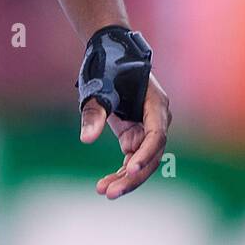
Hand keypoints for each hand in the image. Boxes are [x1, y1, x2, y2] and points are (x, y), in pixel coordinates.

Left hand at [80, 73, 170, 198]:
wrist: (108, 52)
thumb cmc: (106, 66)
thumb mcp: (98, 87)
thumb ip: (94, 112)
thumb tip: (87, 139)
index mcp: (156, 104)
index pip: (156, 135)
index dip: (145, 155)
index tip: (130, 169)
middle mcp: (157, 119)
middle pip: (151, 155)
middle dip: (132, 176)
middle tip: (111, 192)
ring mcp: (146, 128)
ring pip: (141, 161)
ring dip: (124, 178)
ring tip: (103, 191)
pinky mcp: (135, 134)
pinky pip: (131, 158)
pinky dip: (119, 171)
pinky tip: (104, 185)